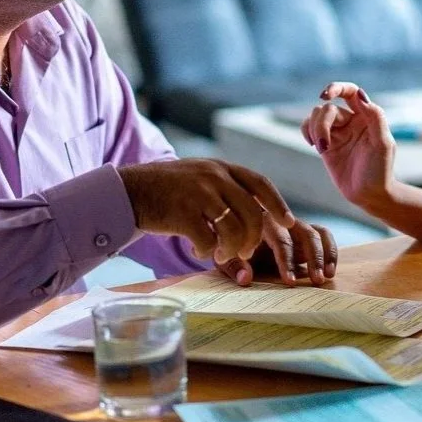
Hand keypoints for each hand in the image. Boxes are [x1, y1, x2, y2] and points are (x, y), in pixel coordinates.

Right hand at [118, 159, 294, 263]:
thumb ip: (227, 188)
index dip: (278, 204)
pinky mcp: (182, 213)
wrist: (131, 191)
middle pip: (252, 211)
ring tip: (221, 253)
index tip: (289, 222)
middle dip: (255, 237)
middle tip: (248, 251)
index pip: (260, 183)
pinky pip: (207, 240)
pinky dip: (207, 251)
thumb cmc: (171, 190)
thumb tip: (260, 213)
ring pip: (233, 228)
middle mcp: (214, 177)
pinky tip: (199, 250)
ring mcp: (198, 194)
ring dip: (232, 248)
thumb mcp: (202, 177)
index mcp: (222, 168)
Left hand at [217, 218, 337, 286]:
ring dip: (323, 255)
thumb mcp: (224, 257)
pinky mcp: (305, 230)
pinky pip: (323, 235)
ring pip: (315, 233)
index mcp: (260, 223)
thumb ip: (233, 267)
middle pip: (303, 234)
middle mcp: (281, 220)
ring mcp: (294, 224)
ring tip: (325, 278)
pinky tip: (331, 271)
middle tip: (317, 280)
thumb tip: (246, 280)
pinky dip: (330, 251)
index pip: (280, 241)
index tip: (291, 282)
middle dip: (312, 258)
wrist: (232, 232)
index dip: (287, 261)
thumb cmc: (229, 247)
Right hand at [301, 82, 395, 205]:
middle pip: (328, 108)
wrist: (369, 194)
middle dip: (322, 125)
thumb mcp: (383, 144)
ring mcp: (337, 131)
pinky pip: (309, 127)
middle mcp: (351, 120)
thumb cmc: (381, 170)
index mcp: (367, 115)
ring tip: (321, 149)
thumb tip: (360, 94)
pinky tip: (314, 145)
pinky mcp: (325, 143)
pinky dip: (306, 131)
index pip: (351, 92)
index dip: (337, 88)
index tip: (324, 95)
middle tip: (323, 146)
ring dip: (314, 130)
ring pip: (316, 115)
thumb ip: (375, 117)